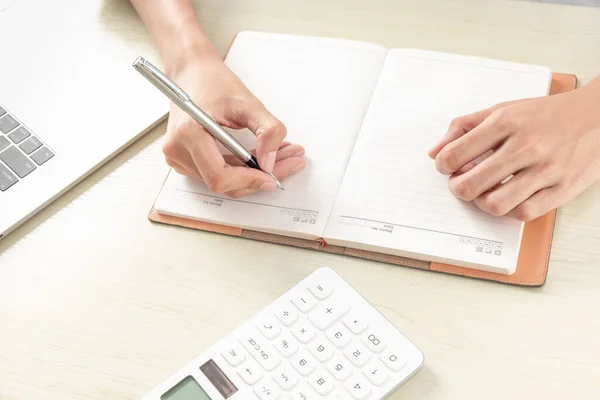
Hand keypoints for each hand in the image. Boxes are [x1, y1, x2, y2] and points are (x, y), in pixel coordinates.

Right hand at [162, 54, 304, 197]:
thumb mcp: (248, 102)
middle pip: (223, 183)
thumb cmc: (214, 82)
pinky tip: (260, 156)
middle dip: (258, 177)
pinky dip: (241, 170)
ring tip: (281, 156)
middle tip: (289, 162)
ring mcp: (178, 158)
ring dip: (253, 174)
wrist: (192, 72)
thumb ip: (266, 131)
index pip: (219, 176)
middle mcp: (177, 151)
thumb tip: (269, 163)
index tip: (272, 176)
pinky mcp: (185, 160)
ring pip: (223, 182)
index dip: (248, 180)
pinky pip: (217, 175)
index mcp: (188, 134)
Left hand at [428, 77, 599, 220]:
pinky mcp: (561, 189)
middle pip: (469, 185)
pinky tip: (510, 196)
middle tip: (463, 182)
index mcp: (506, 122)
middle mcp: (525, 146)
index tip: (448, 167)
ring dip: (482, 202)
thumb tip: (434, 152)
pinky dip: (510, 209)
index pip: (454, 155)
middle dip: (457, 187)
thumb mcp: (503, 109)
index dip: (443, 166)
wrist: (598, 116)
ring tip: (486, 191)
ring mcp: (545, 170)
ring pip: (494, 204)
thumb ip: (464, 127)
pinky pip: (523, 213)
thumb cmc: (545, 115)